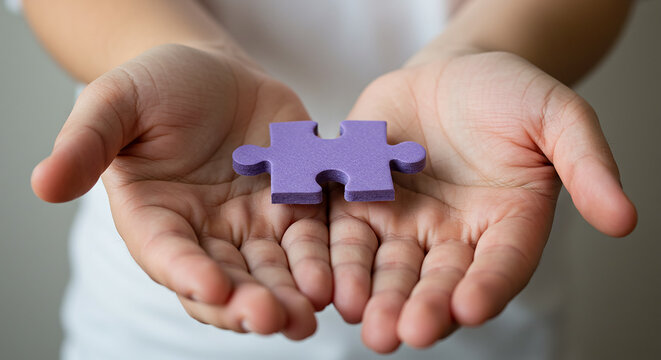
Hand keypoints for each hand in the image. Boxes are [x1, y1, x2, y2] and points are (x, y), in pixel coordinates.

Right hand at [31, 44, 331, 338]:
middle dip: (249, 300)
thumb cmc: (157, 86)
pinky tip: (338, 275)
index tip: (210, 287)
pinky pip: (311, 234)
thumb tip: (42, 183)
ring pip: (274, 267)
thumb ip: (87, 142)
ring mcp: (253, 223)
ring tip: (312, 310)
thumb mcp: (115, 103)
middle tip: (273, 318)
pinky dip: (323, 256)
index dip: (188, 273)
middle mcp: (206, 233)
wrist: (213, 73)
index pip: (168, 255)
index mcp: (156, 218)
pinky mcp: (293, 204)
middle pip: (228, 277)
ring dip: (293, 291)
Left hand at [329, 51, 636, 351]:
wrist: (453, 72)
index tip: (471, 308)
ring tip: (358, 314)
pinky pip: (344, 229)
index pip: (499, 266)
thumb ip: (586, 164)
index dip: (487, 288)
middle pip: (435, 280)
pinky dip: (333, 253)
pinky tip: (322, 274)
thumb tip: (624, 218)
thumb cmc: (510, 94)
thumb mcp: (557, 117)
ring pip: (385, 266)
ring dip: (371, 292)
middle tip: (402, 334)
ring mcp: (403, 223)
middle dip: (418, 307)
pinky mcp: (361, 200)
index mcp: (505, 226)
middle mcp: (452, 237)